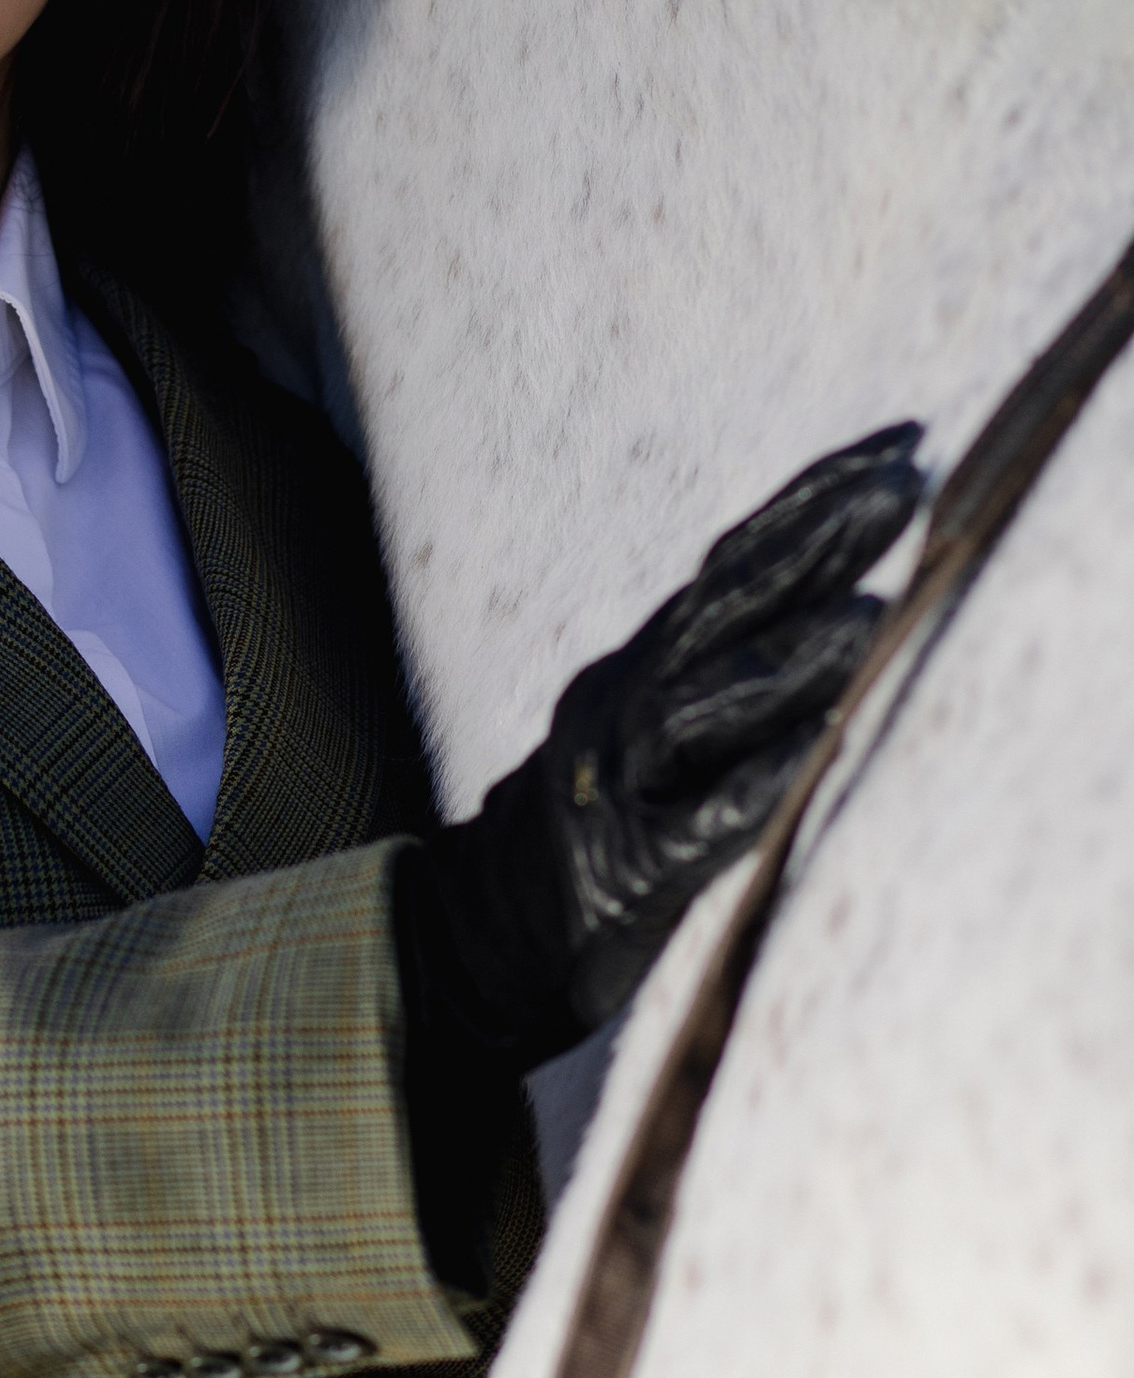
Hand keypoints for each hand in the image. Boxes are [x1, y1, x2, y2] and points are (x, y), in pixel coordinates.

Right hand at [408, 422, 925, 1067]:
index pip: (734, 561)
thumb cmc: (592, 828)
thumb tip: (850, 605)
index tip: (897, 446)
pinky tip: (819, 753)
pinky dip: (758, 782)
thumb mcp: (648, 726)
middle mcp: (627, 702)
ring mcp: (623, 780)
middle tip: (900, 489)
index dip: (811, 499)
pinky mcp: (631, 868)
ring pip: (705, 704)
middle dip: (814, 543)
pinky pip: (702, 820)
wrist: (476, 932)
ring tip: (870, 617)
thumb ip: (718, 667)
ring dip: (789, 659)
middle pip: (723, 606)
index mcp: (642, 663)